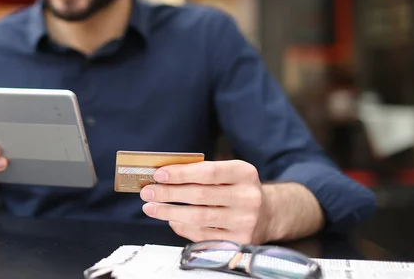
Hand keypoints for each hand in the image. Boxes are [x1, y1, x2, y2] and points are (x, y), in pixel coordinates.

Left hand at [139, 160, 269, 243]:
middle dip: (168, 193)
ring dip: (169, 212)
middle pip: (200, 195)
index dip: (181, 173)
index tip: (158, 175)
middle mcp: (248, 197)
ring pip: (198, 217)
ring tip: (151, 207)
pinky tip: (170, 219)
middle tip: (147, 192)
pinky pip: (202, 235)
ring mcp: (245, 221)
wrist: (267, 215)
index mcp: (244, 173)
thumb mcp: (228, 173)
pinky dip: (182, 227)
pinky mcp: (239, 241)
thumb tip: (163, 176)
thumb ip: (201, 171)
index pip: (208, 172)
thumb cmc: (237, 189)